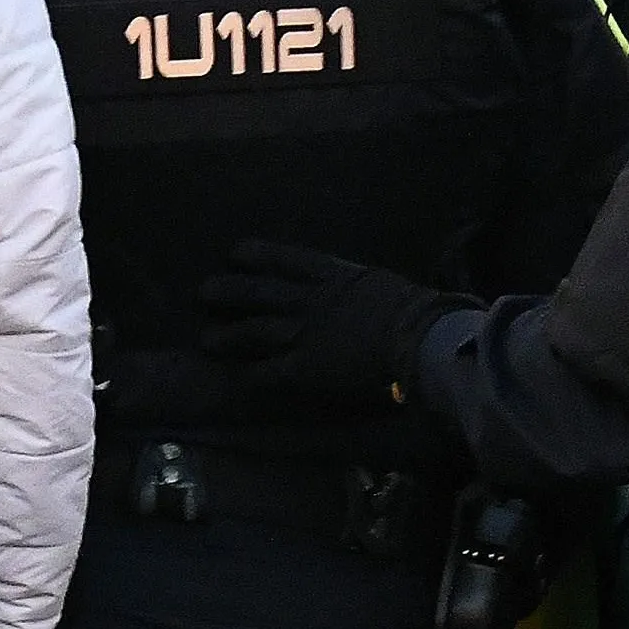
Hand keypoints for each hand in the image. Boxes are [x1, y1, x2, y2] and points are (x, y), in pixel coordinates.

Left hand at [193, 235, 462, 405]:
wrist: (424, 339)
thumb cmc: (423, 314)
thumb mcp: (387, 287)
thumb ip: (364, 287)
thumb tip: (366, 290)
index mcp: (337, 277)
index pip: (287, 260)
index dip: (258, 255)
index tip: (235, 253)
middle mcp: (312, 301)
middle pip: (260, 292)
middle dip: (230, 291)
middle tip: (204, 292)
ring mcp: (305, 334)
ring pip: (255, 332)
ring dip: (228, 336)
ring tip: (206, 340)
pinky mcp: (305, 368)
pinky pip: (269, 372)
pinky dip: (251, 374)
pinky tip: (237, 376)